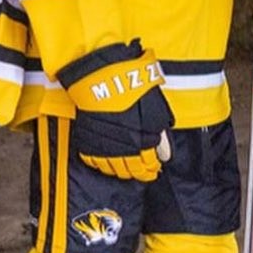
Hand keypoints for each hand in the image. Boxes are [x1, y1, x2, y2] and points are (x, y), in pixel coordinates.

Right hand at [59, 41, 173, 181]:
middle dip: (138, 172)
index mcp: (141, 141)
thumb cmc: (131, 91)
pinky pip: (93, 159)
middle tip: (142, 173)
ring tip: (125, 171)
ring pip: (112, 167)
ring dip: (120, 171)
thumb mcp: (156, 111)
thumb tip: (165, 154)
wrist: (103, 78)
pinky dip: (100, 164)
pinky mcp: (87, 140)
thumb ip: (161, 136)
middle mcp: (123, 147)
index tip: (154, 169)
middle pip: (131, 168)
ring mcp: (103, 145)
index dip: (152, 168)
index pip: (148, 163)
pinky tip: (105, 163)